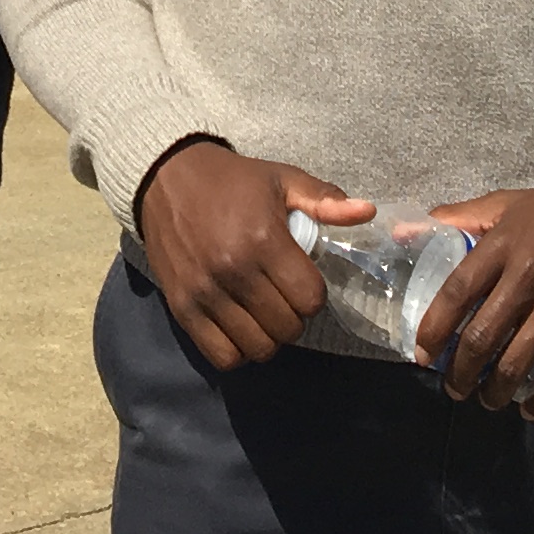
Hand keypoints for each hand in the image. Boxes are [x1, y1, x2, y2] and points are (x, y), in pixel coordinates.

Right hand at [134, 138, 374, 371]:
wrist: (167, 177)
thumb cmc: (233, 181)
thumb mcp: (281, 180)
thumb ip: (324, 200)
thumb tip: (366, 211)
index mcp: (263, 240)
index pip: (310, 299)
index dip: (314, 294)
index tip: (303, 281)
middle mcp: (234, 271)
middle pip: (286, 328)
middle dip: (294, 317)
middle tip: (284, 298)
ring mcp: (205, 293)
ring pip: (258, 348)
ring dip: (268, 337)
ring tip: (263, 314)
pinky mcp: (182, 308)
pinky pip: (222, 356)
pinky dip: (237, 351)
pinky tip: (240, 327)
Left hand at [412, 182, 533, 416]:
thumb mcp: (508, 204)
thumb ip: (460, 218)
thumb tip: (405, 232)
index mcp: (502, 246)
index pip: (456, 294)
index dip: (434, 329)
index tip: (423, 354)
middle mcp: (527, 279)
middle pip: (481, 338)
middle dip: (460, 373)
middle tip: (454, 387)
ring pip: (516, 364)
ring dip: (495, 391)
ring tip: (487, 399)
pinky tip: (529, 409)